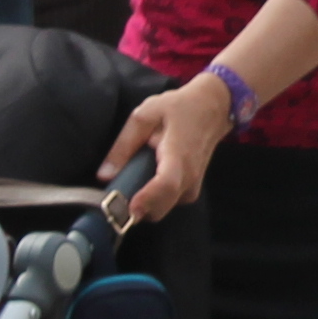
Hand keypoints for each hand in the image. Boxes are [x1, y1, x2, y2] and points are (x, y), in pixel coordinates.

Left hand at [101, 78, 234, 224]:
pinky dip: (151, 199)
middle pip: (159, 209)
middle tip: (113, 194)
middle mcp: (189, 177)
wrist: (213, 108)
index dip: (147, 200)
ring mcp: (193, 187)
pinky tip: (146, 178)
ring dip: (141, 203)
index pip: (166, 185)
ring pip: (160, 210)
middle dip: (134, 208)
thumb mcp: (145, 115)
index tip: (127, 209)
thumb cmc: (179, 108)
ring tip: (131, 178)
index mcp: (178, 155)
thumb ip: (124, 145)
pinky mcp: (191, 192)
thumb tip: (104, 176)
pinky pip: (165, 205)